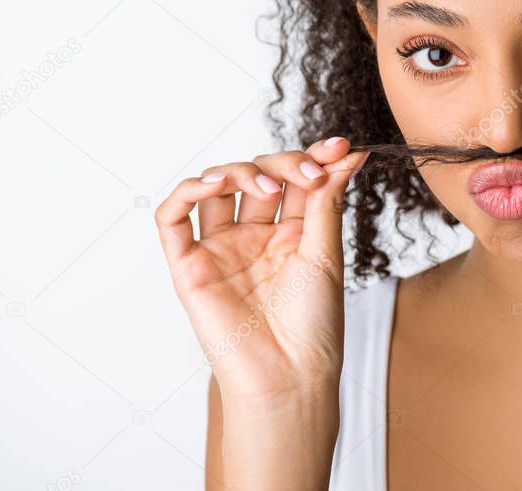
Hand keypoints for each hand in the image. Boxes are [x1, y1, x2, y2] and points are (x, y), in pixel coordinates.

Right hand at [154, 137, 368, 402]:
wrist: (290, 374)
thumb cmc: (313, 324)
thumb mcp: (326, 252)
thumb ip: (327, 200)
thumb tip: (348, 155)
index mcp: (292, 233)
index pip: (295, 179)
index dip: (314, 158)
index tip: (340, 147)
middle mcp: (255, 236)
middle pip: (258, 175)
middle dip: (284, 164)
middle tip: (310, 173)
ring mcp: (221, 248)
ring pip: (216, 187)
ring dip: (239, 171)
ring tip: (269, 188)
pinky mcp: (190, 266)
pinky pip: (173, 219)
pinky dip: (187, 192)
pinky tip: (214, 184)